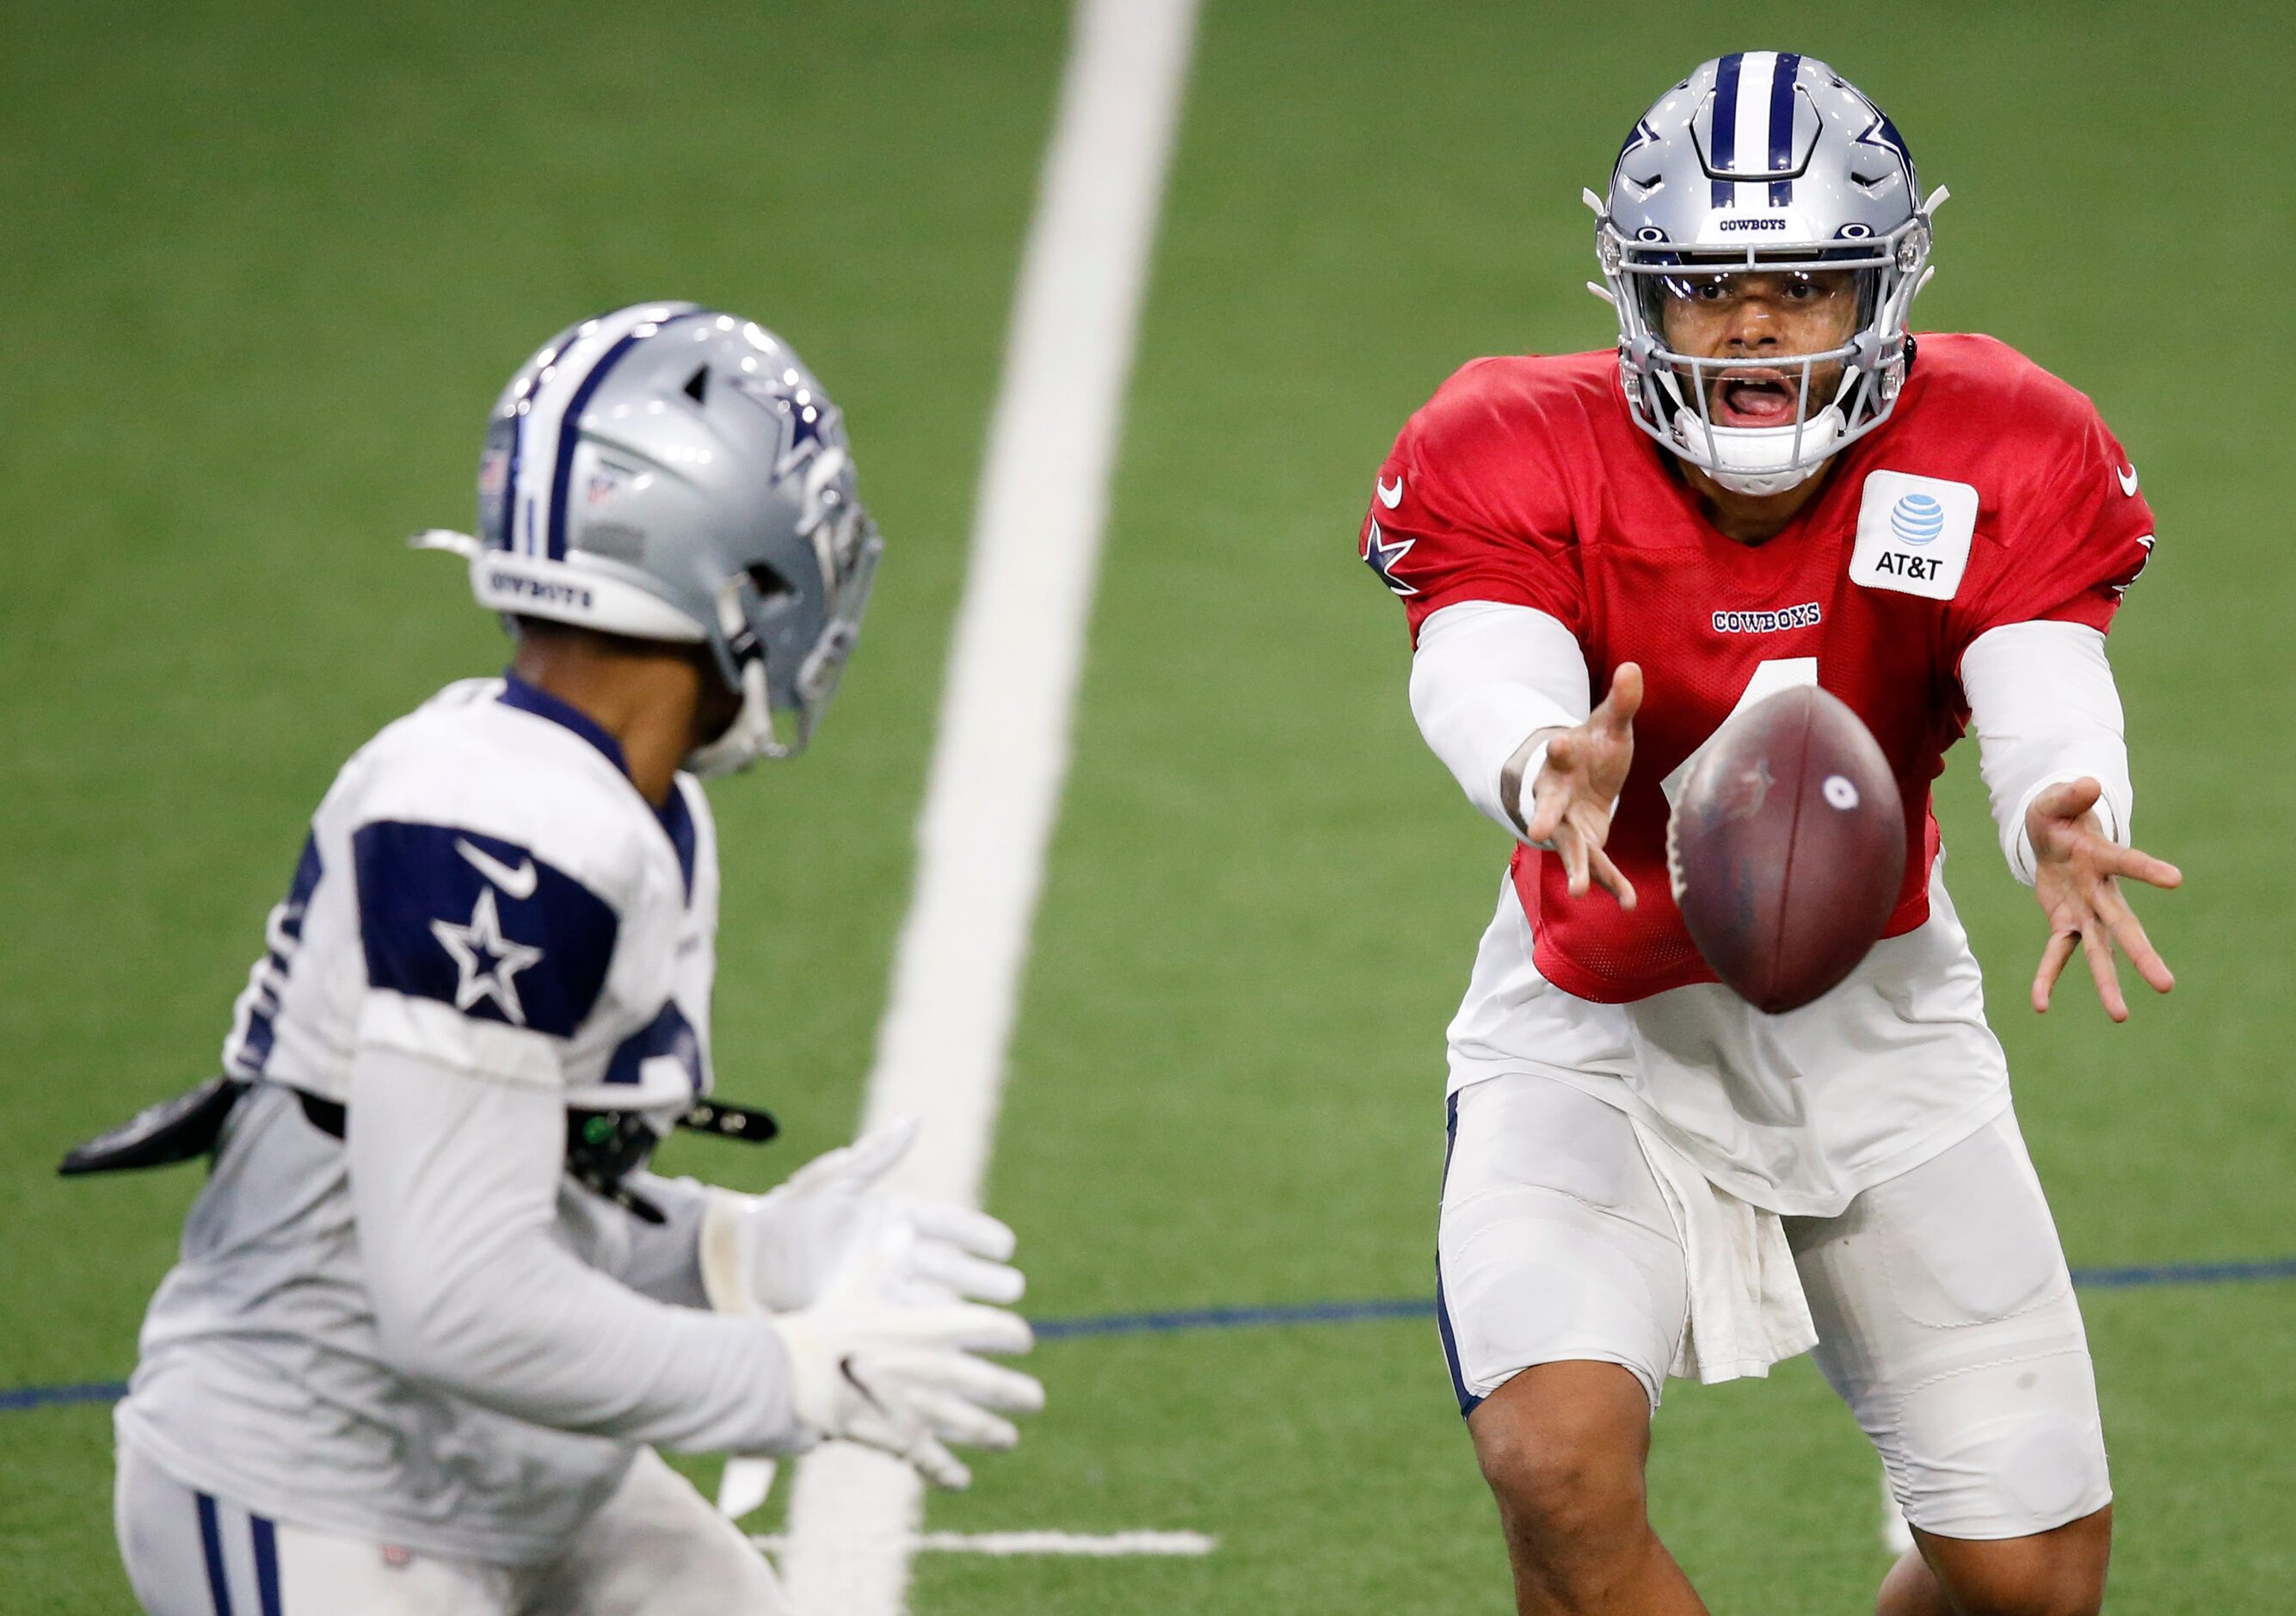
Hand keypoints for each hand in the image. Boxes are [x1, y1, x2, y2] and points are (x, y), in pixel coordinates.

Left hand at [703, 1118, 1024, 1315]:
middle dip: (981, 1280)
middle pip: (947, 1268)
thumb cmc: (788, 1212)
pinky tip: (950, 1355)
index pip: (945, 1224)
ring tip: (993, 1328)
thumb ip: (876, 1156)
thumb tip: (914, 1120)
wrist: (745, 1259)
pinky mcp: (861, 1319)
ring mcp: (879, 1289)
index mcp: (892, 1217)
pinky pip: (900, 1333)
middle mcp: (892, 1254)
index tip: (1007, 1246)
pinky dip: (925, 1343)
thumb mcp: (832, 1182)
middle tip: (1013, 1290)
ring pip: (931, 1303)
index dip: (976, 1235)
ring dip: (962, 1315)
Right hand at [769, 1218, 1043, 1489]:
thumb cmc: (827, 1320)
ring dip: (994, 1433)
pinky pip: (931, 1462)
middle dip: (1017, 1393)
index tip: (1022, 1340)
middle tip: (1034, 1399)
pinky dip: (948, 1473)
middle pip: (992, 1385)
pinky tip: (961, 1480)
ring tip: (1009, 1438)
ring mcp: (920, 1410)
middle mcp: (936, 1371)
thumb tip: (900, 1227)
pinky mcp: (899, 1440)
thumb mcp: (858, 1278)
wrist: (792, 1374)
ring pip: (971, 1426)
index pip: (994, 1329)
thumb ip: (886, 1254)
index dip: (1013, 1334)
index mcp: (933, 1328)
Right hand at [1518, 662, 1642, 908]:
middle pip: (1550, 807)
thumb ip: (1621, 702)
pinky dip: (1612, 884)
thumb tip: (1633, 667)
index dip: (1560, 750)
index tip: (1557, 745)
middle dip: (1544, 817)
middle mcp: (1558, 795)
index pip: (1560, 753)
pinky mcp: (1585, 842)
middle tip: (1535, 829)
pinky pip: (1598, 866)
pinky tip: (1629, 903)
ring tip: (1577, 891)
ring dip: (1574, 868)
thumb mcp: (1608, 724)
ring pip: (1570, 846)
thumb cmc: (1592, 749)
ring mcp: (1568, 823)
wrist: (1577, 779)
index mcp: (1564, 760)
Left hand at [2026, 777, 2180, 1020]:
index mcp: (2102, 857)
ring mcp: (2084, 910)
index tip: (2176, 878)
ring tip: (2120, 1017)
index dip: (2147, 869)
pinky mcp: (2064, 922)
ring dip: (2106, 982)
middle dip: (2142, 955)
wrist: (2051, 835)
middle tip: (2166, 985)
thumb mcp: (2055, 801)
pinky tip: (2039, 1006)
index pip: (2127, 861)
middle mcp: (2100, 891)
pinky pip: (2056, 954)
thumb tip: (2087, 783)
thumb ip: (2069, 795)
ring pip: (2099, 950)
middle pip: (2123, 925)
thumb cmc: (2059, 816)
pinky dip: (2046, 978)